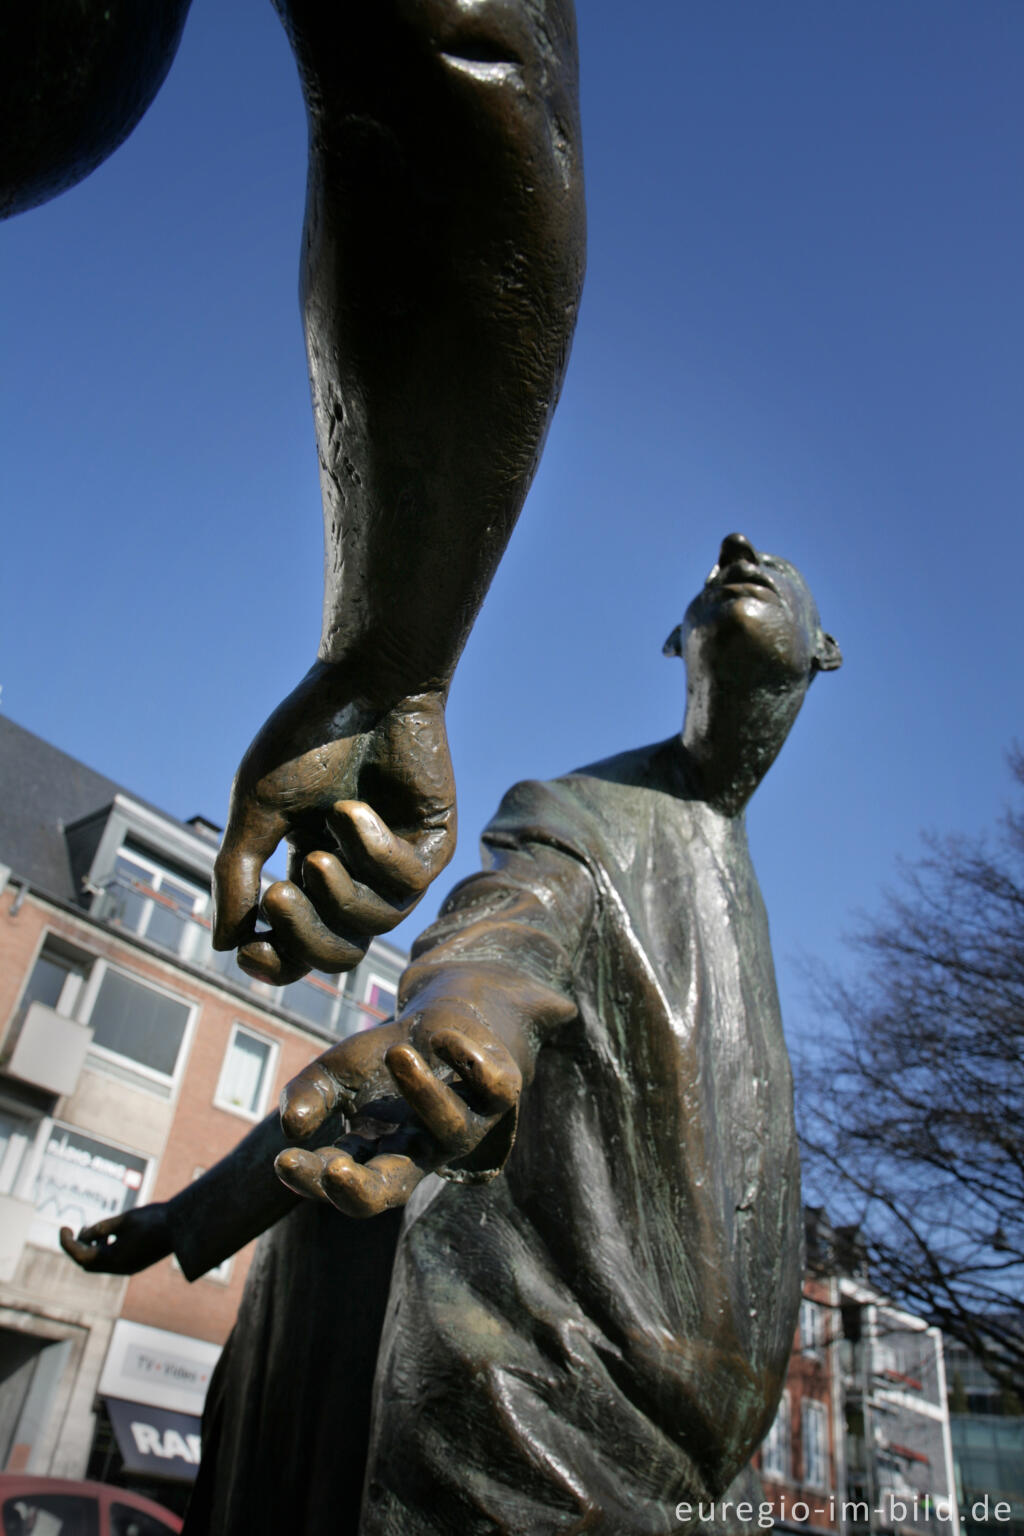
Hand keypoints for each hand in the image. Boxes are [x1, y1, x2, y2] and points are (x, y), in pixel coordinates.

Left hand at [60, 1203, 172, 1274]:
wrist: (183, 1227)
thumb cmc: (154, 1220)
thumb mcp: (124, 1220)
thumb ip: (102, 1228)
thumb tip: (85, 1233)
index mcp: (115, 1259)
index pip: (82, 1256)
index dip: (68, 1243)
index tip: (63, 1228)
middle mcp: (120, 1267)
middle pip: (88, 1263)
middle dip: (77, 1247)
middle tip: (71, 1231)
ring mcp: (128, 1266)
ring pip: (100, 1262)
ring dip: (91, 1247)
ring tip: (90, 1230)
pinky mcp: (135, 1262)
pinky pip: (111, 1260)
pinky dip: (104, 1248)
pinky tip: (108, 1235)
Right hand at [212, 666, 455, 982]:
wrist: (365, 682)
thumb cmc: (307, 737)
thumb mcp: (259, 810)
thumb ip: (238, 876)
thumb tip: (224, 946)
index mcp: (310, 870)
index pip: (298, 947)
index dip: (275, 961)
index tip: (247, 950)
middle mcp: (358, 875)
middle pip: (338, 953)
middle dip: (304, 936)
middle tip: (279, 896)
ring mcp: (399, 863)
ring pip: (373, 925)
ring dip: (339, 893)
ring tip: (318, 848)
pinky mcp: (433, 844)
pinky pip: (407, 882)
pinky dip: (373, 853)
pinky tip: (353, 812)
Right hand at [274, 1004, 520, 1216]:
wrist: (448, 1016)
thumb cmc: (387, 1054)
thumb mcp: (338, 1070)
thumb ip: (309, 1095)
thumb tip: (290, 1128)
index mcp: (379, 1154)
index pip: (341, 1181)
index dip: (313, 1181)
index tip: (282, 1161)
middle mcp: (422, 1150)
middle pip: (392, 1191)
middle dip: (360, 1190)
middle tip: (335, 1170)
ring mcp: (465, 1124)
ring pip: (448, 1127)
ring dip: (423, 1093)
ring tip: (398, 1054)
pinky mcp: (502, 1092)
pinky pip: (493, 1086)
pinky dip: (468, 1060)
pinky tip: (443, 1038)